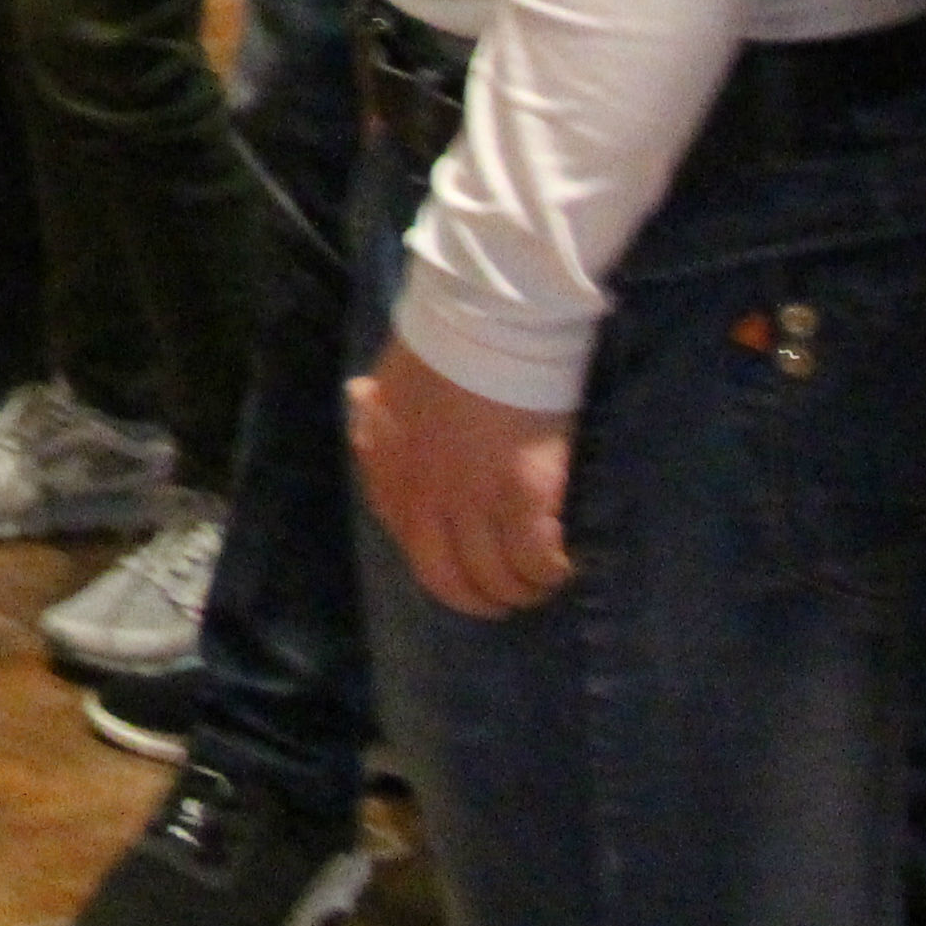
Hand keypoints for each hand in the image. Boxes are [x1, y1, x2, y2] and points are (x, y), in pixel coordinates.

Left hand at [351, 337, 576, 618]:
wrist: (484, 324)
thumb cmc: (439, 349)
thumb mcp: (387, 384)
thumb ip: (373, 409)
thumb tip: (360, 401)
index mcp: (392, 478)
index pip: (412, 551)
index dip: (447, 573)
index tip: (472, 572)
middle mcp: (426, 501)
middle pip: (450, 582)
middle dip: (482, 600)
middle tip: (510, 596)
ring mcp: (473, 501)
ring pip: (498, 578)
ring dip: (524, 589)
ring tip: (545, 579)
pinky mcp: (522, 495)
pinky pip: (536, 558)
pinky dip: (551, 570)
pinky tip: (565, 562)